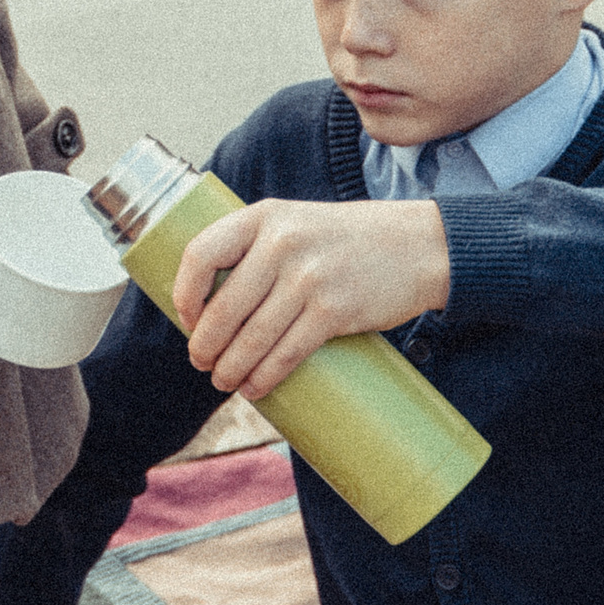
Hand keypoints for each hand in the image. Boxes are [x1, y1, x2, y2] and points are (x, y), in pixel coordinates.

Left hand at [172, 198, 450, 397]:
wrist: (418, 245)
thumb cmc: (348, 240)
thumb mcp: (297, 222)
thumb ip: (258, 248)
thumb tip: (211, 302)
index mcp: (263, 216)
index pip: (200, 254)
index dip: (184, 294)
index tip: (187, 318)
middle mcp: (282, 243)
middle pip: (223, 308)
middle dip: (204, 345)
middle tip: (201, 362)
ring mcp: (309, 277)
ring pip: (251, 338)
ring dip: (230, 369)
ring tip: (224, 380)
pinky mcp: (334, 311)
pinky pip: (286, 353)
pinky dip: (264, 378)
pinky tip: (255, 387)